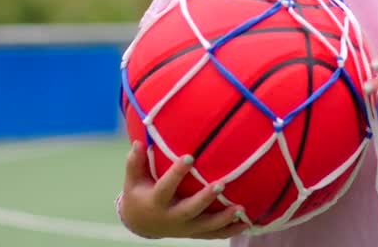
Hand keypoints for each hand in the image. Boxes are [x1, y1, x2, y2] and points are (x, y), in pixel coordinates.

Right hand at [119, 141, 248, 239]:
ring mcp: (184, 227)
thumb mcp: (132, 180)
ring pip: (205, 226)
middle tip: (221, 183)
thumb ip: (135, 163)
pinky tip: (245, 223)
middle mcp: (171, 217)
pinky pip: (213, 235)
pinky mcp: (194, 232)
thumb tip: (138, 142)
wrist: (142, 224)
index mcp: (156, 202)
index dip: (176, 173)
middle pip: (190, 209)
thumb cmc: (139, 194)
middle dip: (205, 198)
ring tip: (240, 208)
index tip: (189, 157)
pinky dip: (229, 230)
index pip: (166, 187)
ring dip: (223, 219)